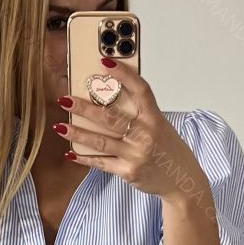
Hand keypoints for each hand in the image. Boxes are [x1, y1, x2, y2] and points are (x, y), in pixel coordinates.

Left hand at [57, 57, 205, 200]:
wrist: (182, 182)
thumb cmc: (168, 150)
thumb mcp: (161, 126)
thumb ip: (140, 114)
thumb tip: (108, 101)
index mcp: (155, 118)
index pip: (140, 90)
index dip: (123, 74)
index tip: (104, 62)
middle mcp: (146, 135)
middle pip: (111, 117)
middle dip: (85, 108)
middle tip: (65, 99)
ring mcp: (136, 154)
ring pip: (101, 141)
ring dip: (78, 133)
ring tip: (60, 126)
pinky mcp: (128, 171)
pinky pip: (102, 163)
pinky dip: (84, 158)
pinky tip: (71, 152)